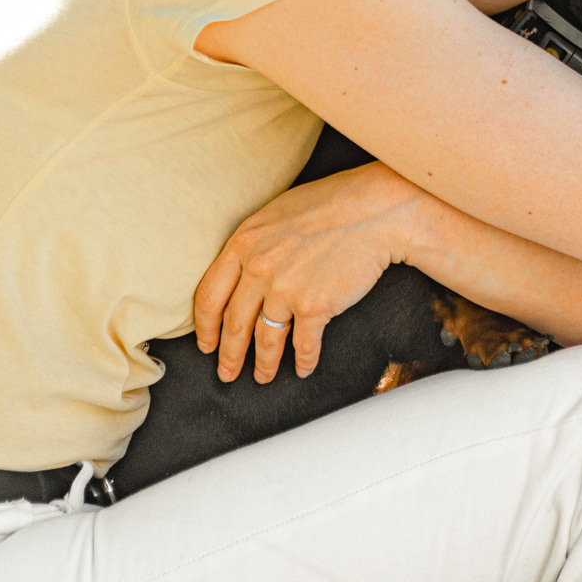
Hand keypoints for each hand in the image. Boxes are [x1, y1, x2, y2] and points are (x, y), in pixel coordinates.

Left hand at [194, 162, 426, 383]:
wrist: (375, 210)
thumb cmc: (332, 204)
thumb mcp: (276, 214)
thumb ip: (253, 243)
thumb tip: (240, 271)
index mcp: (244, 243)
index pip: (209, 295)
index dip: (205, 326)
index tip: (206, 343)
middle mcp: (259, 267)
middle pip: (233, 324)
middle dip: (228, 355)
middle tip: (227, 372)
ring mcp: (286, 288)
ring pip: (266, 339)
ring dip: (263, 365)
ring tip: (262, 377)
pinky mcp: (315, 306)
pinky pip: (304, 344)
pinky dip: (303, 362)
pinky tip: (302, 368)